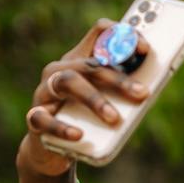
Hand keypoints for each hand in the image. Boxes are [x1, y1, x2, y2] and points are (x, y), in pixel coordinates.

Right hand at [19, 19, 152, 175]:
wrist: (49, 150)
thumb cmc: (83, 121)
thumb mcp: (104, 103)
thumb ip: (122, 94)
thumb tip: (148, 91)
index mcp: (80, 60)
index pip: (100, 33)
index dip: (122, 36)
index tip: (144, 50)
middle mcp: (59, 70)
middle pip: (90, 64)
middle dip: (118, 78)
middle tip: (142, 93)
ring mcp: (45, 92)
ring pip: (68, 82)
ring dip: (94, 99)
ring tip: (114, 119)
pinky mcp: (35, 118)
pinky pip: (45, 119)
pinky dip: (62, 127)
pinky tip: (79, 135)